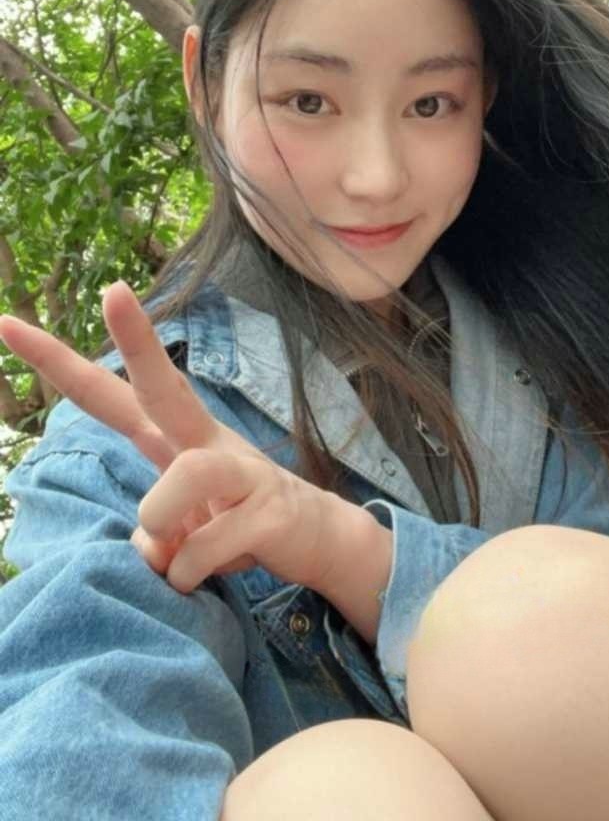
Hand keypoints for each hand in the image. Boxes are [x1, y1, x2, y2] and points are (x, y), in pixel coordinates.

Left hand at [0, 281, 345, 594]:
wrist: (321, 538)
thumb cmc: (236, 521)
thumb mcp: (181, 528)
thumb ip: (153, 532)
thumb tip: (153, 547)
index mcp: (176, 437)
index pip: (114, 393)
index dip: (61, 364)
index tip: (8, 327)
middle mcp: (207, 440)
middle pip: (167, 384)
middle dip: (139, 339)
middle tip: (114, 291)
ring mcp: (244, 469)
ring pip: (186, 478)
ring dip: (165, 527)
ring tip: (177, 555)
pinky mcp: (270, 509)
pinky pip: (205, 548)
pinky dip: (191, 574)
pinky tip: (208, 574)